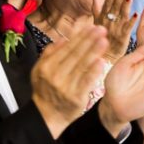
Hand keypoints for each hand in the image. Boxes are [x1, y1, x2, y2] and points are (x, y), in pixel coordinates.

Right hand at [31, 20, 107, 137]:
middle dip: (89, 40)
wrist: (47, 116)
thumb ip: (49, 53)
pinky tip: (101, 61)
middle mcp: (55, 75)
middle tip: (102, 29)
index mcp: (47, 66)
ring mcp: (65, 87)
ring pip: (82, 66)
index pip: (66, 48)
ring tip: (104, 41)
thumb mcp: (39, 71)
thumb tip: (63, 38)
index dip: (80, 36)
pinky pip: (86, 82)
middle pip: (75, 54)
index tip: (91, 26)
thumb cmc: (45, 91)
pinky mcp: (76, 98)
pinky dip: (94, 71)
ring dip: (94, 52)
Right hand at [93, 0, 134, 60]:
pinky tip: (136, 14)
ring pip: (121, 15)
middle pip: (115, 8)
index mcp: (102, 18)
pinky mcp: (123, 37)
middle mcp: (108, 22)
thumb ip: (96, 9)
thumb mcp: (96, 22)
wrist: (104, 56)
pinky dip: (132, 21)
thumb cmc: (100, 38)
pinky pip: (128, 28)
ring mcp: (116, 29)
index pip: (107, 4)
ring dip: (126, 6)